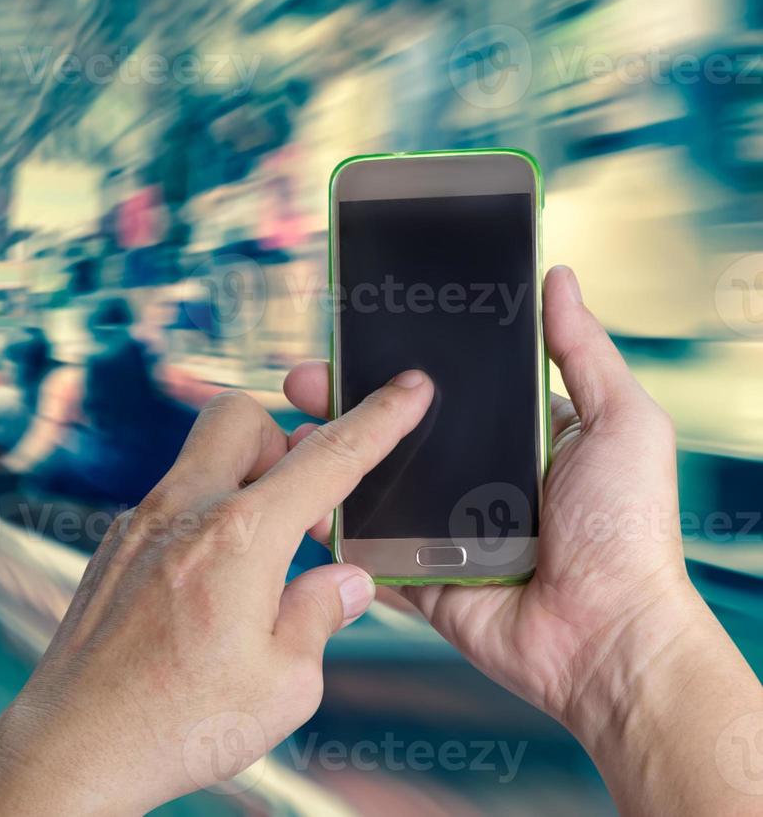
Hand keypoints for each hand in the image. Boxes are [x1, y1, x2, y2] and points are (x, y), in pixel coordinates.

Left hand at [0, 374, 434, 814]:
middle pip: (241, 417)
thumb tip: (344, 580)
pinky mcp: (113, 548)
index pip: (326, 458)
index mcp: (239, 537)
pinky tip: (214, 586)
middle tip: (305, 509)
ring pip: (201, 459)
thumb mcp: (285, 685)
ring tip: (264, 563)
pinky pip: (171, 502)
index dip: (378, 420)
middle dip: (285, 439)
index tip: (409, 388)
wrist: (72, 747)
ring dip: (244, 485)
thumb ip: (320, 615)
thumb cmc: (179, 723)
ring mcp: (138, 524)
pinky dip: (206, 519)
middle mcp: (182, 511)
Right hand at [284, 266, 762, 812]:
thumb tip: (559, 279)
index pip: (441, 388)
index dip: (395, 363)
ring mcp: (439, 528)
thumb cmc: (628, 531)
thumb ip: (584, 353)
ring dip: (325, 460)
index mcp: (513, 436)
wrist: (608, 637)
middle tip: (301, 381)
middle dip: (340, 403)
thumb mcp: (621, 423)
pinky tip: (295, 498)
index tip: (353, 335)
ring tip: (286, 436)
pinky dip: (329, 528)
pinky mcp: (417, 576)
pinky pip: (363, 548)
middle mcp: (471, 478)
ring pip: (368, 485)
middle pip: (391, 431)